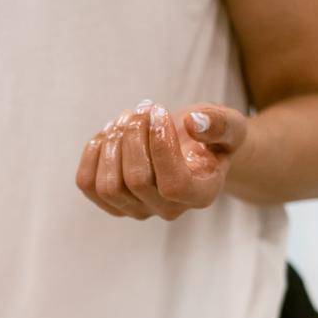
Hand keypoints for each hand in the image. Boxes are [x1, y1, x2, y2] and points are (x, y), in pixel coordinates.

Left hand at [75, 101, 248, 220]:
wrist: (192, 148)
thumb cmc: (212, 137)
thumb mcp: (229, 126)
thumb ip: (220, 125)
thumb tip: (193, 122)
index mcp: (201, 195)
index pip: (174, 183)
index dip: (161, 146)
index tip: (160, 111)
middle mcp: (168, 210)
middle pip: (136, 180)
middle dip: (134, 136)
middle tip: (143, 107)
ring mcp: (136, 210)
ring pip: (108, 186)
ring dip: (112, 143)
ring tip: (127, 117)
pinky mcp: (112, 202)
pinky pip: (88, 184)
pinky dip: (93, 153)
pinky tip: (109, 132)